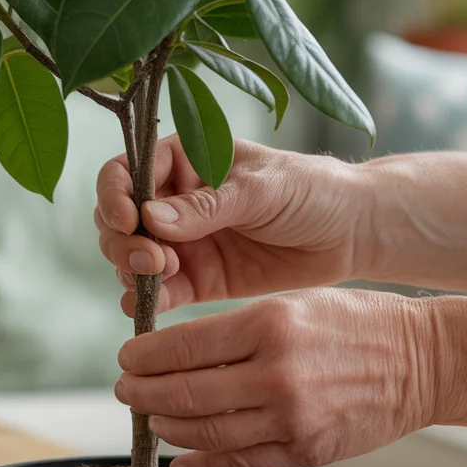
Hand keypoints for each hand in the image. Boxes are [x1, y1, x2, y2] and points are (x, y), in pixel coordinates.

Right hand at [95, 135, 368, 316]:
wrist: (351, 233)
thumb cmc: (312, 191)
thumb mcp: (262, 188)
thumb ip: (207, 205)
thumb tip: (149, 219)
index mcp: (185, 160)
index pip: (126, 172)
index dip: (115, 196)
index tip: (127, 219)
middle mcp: (175, 201)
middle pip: (118, 221)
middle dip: (122, 241)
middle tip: (151, 258)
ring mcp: (185, 243)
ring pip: (132, 259)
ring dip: (132, 270)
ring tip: (164, 274)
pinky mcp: (200, 281)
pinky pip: (160, 292)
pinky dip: (147, 300)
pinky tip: (149, 306)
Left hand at [114, 288, 438, 466]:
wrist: (424, 361)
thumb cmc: (358, 323)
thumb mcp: (296, 303)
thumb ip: (237, 329)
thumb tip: (177, 354)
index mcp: (269, 323)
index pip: (181, 347)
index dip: (142, 357)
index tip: (127, 359)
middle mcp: (275, 372)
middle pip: (182, 393)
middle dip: (141, 395)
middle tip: (126, 391)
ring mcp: (291, 417)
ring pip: (203, 433)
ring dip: (166, 429)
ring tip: (152, 420)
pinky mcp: (306, 449)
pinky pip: (239, 464)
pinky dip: (201, 466)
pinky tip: (181, 462)